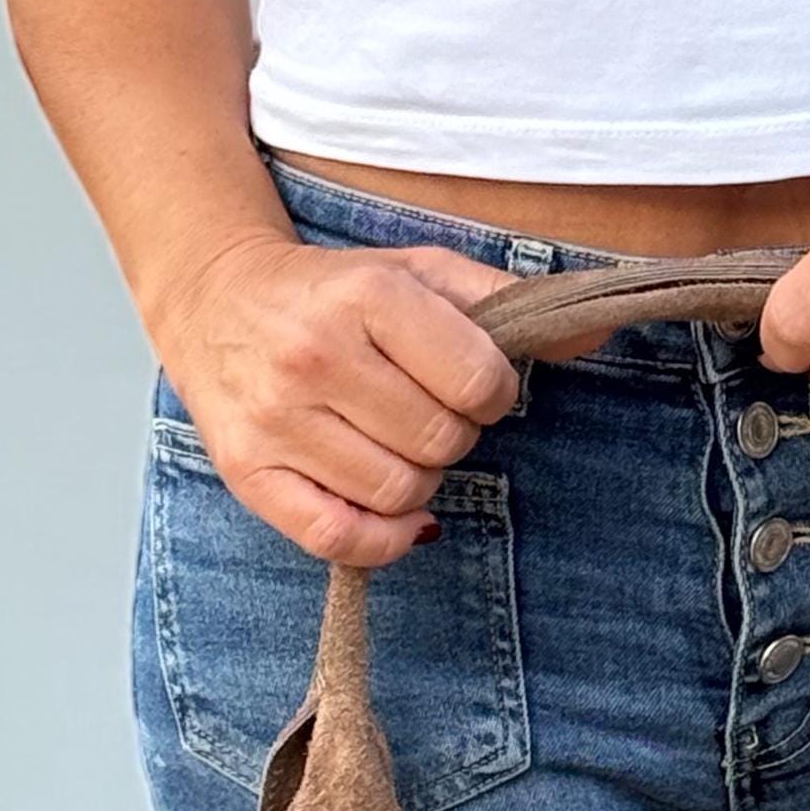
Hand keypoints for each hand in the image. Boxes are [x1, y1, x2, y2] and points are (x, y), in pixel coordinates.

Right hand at [150, 232, 523, 564]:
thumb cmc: (333, 291)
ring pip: (399, 494)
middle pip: (440, 443)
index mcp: (365, 297)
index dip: (492, 392)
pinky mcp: (248, 472)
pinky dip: (380, 538)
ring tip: (392, 443)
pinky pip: (339, 539)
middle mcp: (315, 357)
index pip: (476, 380)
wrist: (214, 297)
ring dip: (415, 479)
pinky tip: (385, 509)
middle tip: (423, 411)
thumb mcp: (417, 272)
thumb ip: (505, 298)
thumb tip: (595, 326)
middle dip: (451, 434)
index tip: (471, 383)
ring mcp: (276, 419)